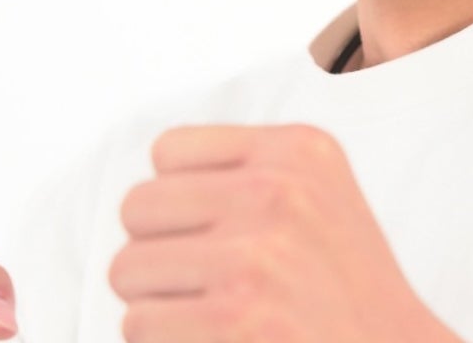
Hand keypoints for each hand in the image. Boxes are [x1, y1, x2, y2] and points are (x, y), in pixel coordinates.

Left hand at [110, 123, 460, 342]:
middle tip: (203, 281)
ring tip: (215, 315)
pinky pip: (138, 323)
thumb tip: (151, 181)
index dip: (176, 198)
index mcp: (297, 149)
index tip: (210, 230)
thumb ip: (245, 170)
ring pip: (127, 269)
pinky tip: (218, 341)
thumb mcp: (319, 194)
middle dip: (157, 250)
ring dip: (158, 302)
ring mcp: (257, 255)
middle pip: (137, 206)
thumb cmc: (345, 288)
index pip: (167, 150)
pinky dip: (165, 341)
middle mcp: (278, 190)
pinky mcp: (237, 318)